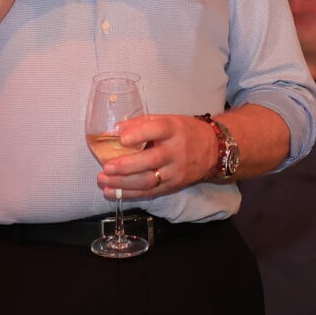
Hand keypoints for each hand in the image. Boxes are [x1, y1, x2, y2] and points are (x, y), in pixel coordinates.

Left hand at [96, 113, 217, 200]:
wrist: (212, 150)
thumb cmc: (183, 132)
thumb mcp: (166, 119)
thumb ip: (140, 123)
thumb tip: (114, 130)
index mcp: (174, 129)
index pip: (157, 130)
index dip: (139, 134)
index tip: (121, 139)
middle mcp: (176, 151)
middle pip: (151, 160)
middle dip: (126, 166)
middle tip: (106, 168)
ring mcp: (175, 171)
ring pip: (148, 181)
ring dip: (123, 183)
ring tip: (103, 181)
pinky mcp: (173, 186)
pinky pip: (150, 192)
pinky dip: (129, 194)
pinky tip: (112, 193)